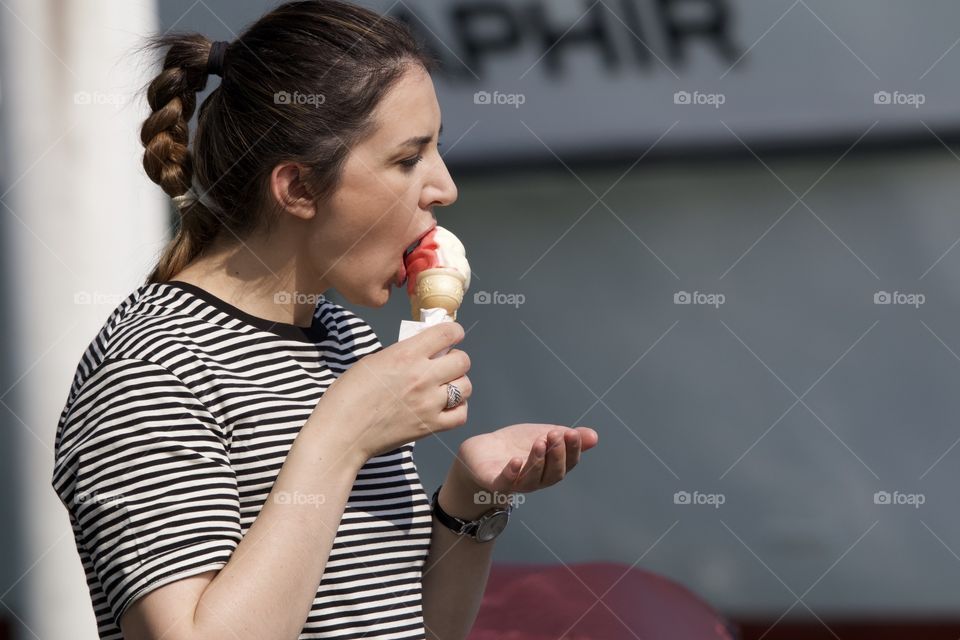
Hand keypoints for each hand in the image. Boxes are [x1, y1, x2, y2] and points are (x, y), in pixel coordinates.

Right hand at [309, 321, 471, 463]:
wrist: (342, 432)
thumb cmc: (349, 395)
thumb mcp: (373, 361)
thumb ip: (402, 353)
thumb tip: (423, 350)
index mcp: (406, 355)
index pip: (447, 333)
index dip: (454, 332)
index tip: (453, 336)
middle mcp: (422, 377)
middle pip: (463, 361)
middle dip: (456, 359)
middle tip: (445, 364)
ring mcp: (429, 403)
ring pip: (466, 386)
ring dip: (458, 384)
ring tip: (445, 387)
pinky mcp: (430, 426)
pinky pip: (461, 414)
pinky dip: (457, 409)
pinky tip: (446, 406)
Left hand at [456, 423, 598, 495]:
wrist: (482, 452)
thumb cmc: (516, 446)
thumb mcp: (543, 436)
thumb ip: (566, 437)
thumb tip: (594, 436)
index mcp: (550, 469)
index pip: (567, 464)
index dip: (573, 450)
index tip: (572, 433)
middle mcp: (536, 480)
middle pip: (553, 474)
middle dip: (557, 454)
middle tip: (555, 435)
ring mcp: (515, 483)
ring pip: (532, 479)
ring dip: (538, 461)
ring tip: (540, 442)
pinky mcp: (494, 482)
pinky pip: (505, 483)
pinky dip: (512, 474)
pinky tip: (516, 461)